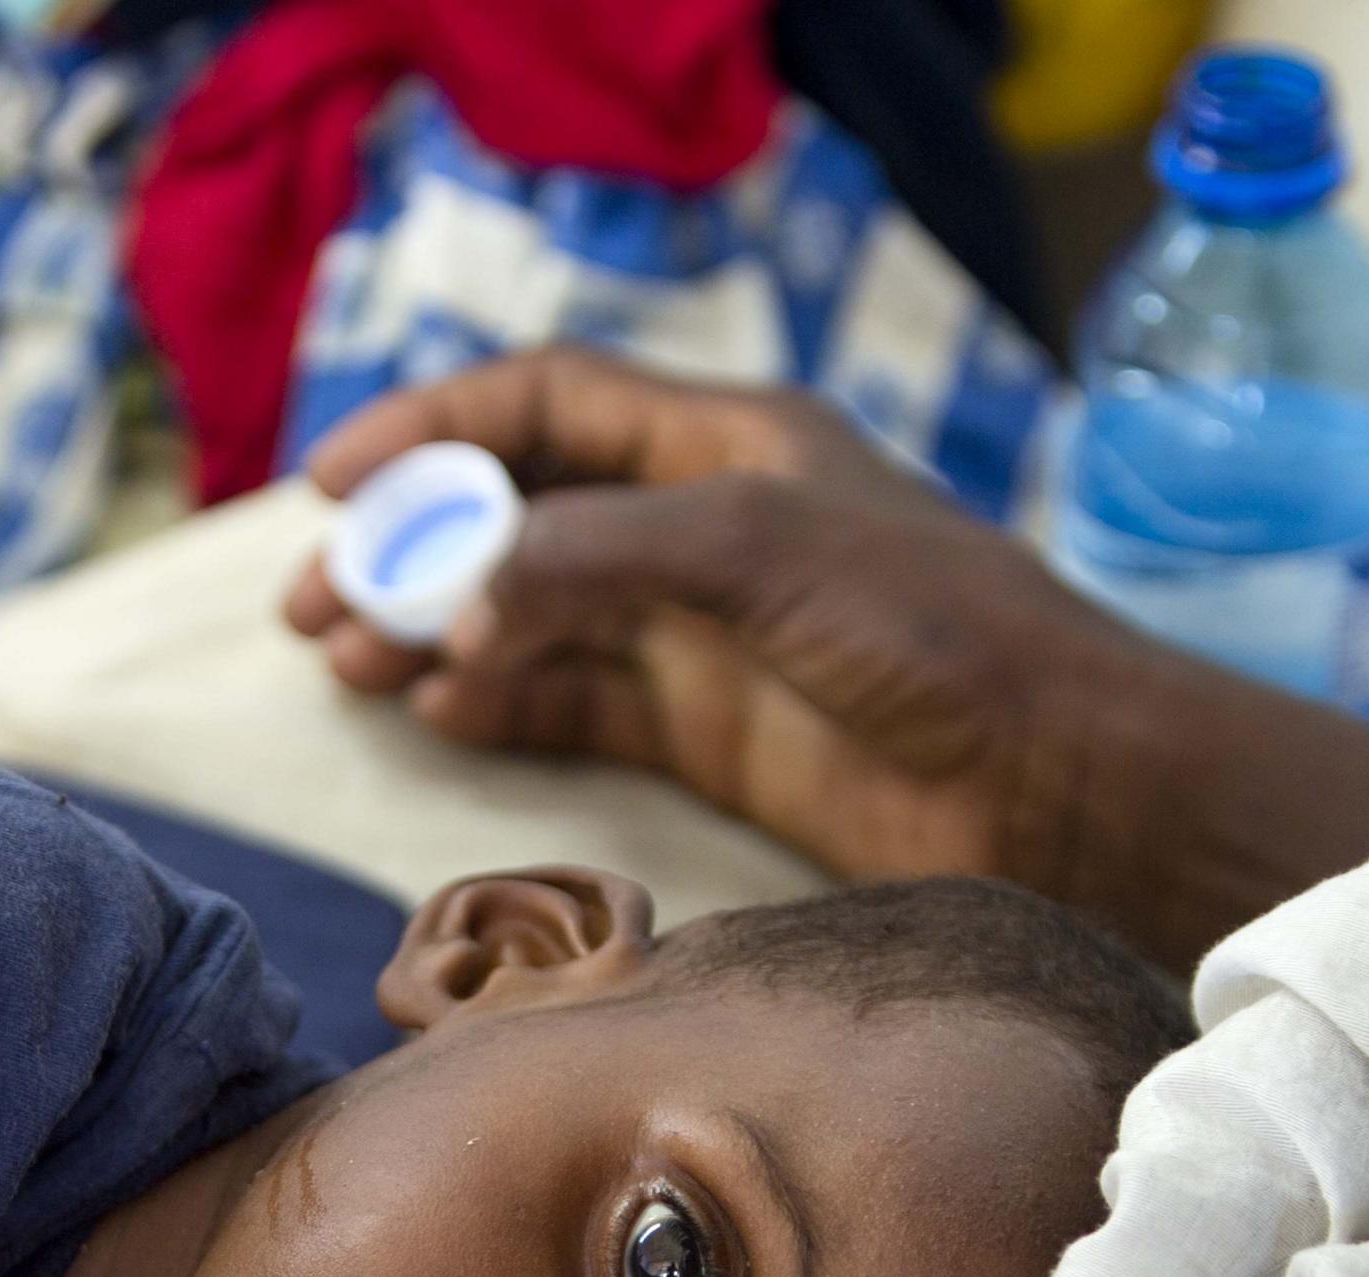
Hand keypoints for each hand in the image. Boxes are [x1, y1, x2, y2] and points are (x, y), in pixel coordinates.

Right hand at [282, 347, 1180, 903]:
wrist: (1056, 781)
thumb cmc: (936, 632)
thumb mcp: (757, 551)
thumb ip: (598, 555)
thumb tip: (456, 594)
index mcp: (724, 443)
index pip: (544, 404)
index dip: (431, 429)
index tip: (332, 486)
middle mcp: (703, 526)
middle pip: (516, 512)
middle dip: (407, 548)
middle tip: (312, 607)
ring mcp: (703, 635)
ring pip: (529, 614)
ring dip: (433, 631)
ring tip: (352, 666)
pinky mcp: (711, 736)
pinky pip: (573, 703)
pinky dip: (499, 703)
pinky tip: (439, 712)